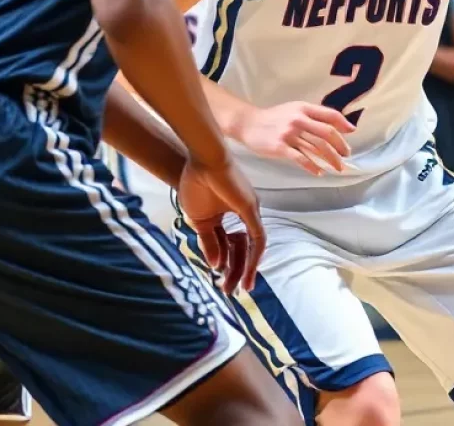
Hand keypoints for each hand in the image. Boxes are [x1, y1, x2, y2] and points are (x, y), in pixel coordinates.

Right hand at [177, 156, 264, 293]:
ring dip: (246, 268)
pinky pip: (258, 238)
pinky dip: (254, 256)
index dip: (224, 263)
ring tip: (242, 288)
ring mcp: (249, 211)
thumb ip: (209, 242)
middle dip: (236, 271)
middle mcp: (242, 214)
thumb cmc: (196, 184)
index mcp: (227, 215)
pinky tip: (249, 271)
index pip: (229, 245)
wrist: (201, 161)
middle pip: (241, 249)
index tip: (219, 280)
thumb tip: (214, 265)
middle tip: (230, 292)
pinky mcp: (251, 209)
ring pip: (252, 247)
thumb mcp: (200, 221)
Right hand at [237, 102, 354, 176]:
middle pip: (327, 133)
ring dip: (330, 159)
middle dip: (340, 146)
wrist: (249, 124)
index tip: (352, 133)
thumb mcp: (294, 109)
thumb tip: (335, 125)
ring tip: (338, 167)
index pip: (329, 114)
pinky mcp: (281, 147)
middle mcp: (298, 119)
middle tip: (346, 156)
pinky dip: (312, 166)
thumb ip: (312, 115)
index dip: (343, 124)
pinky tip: (318, 172)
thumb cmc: (274, 118)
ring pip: (317, 148)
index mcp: (303, 108)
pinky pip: (301, 159)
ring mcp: (289, 133)